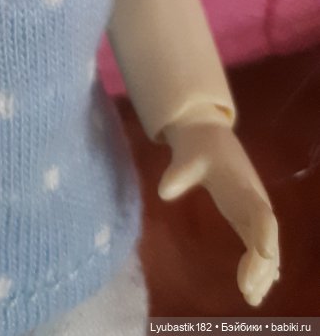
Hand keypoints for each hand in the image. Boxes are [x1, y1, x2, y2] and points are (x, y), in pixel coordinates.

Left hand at [160, 120, 278, 307]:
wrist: (207, 133)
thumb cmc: (198, 146)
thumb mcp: (187, 155)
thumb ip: (179, 173)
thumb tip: (164, 191)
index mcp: (244, 187)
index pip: (261, 214)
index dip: (264, 234)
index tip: (263, 255)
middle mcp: (255, 201)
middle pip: (267, 238)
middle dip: (261, 266)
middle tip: (248, 293)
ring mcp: (254, 209)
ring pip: (267, 245)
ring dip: (263, 272)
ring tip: (252, 298)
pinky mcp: (247, 215)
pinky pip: (260, 244)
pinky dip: (261, 266)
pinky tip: (258, 286)